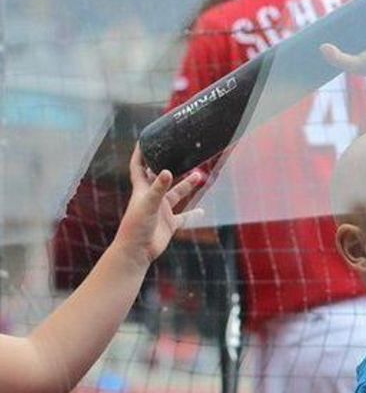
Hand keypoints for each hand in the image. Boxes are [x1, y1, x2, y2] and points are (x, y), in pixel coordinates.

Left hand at [113, 146, 203, 266]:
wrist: (136, 251)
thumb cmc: (136, 227)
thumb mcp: (148, 205)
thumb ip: (158, 189)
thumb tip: (167, 172)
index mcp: (142, 191)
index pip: (138, 167)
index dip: (140, 154)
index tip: (145, 141)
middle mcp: (152, 198)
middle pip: (161, 178)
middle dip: (171, 166)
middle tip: (182, 155)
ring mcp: (161, 211)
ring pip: (176, 194)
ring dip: (187, 186)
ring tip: (199, 175)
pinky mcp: (169, 223)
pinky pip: (184, 217)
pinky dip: (193, 214)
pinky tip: (202, 211)